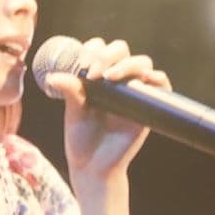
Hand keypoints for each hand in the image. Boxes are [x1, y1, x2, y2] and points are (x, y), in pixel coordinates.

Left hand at [44, 38, 170, 186]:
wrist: (93, 166)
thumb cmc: (82, 138)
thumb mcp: (74, 112)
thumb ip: (69, 91)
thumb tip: (53, 76)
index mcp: (97, 76)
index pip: (100, 49)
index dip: (92, 50)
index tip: (82, 67)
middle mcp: (118, 80)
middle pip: (121, 50)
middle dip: (108, 55)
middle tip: (93, 73)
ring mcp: (135, 92)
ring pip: (142, 63)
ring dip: (128, 64)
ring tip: (111, 78)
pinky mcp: (148, 106)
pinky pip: (161, 85)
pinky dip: (157, 77)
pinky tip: (145, 79)